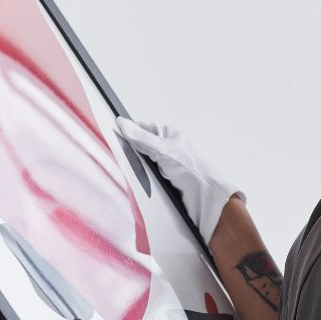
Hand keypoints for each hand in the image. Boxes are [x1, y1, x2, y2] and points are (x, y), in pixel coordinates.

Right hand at [115, 117, 244, 245]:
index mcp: (169, 135)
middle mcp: (168, 148)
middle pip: (141, 148)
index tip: (114, 135)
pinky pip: (149, 178)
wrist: (206, 197)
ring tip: (134, 173)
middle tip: (122, 158)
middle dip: (132, 154)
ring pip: (143, 164)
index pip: (143, 129)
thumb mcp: (163, 149)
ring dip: (138, 170)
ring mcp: (166, 165)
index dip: (129, 132)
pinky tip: (141, 184)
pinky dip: (144, 181)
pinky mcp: (166, 180)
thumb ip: (142, 138)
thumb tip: (122, 122)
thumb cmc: (191, 169)